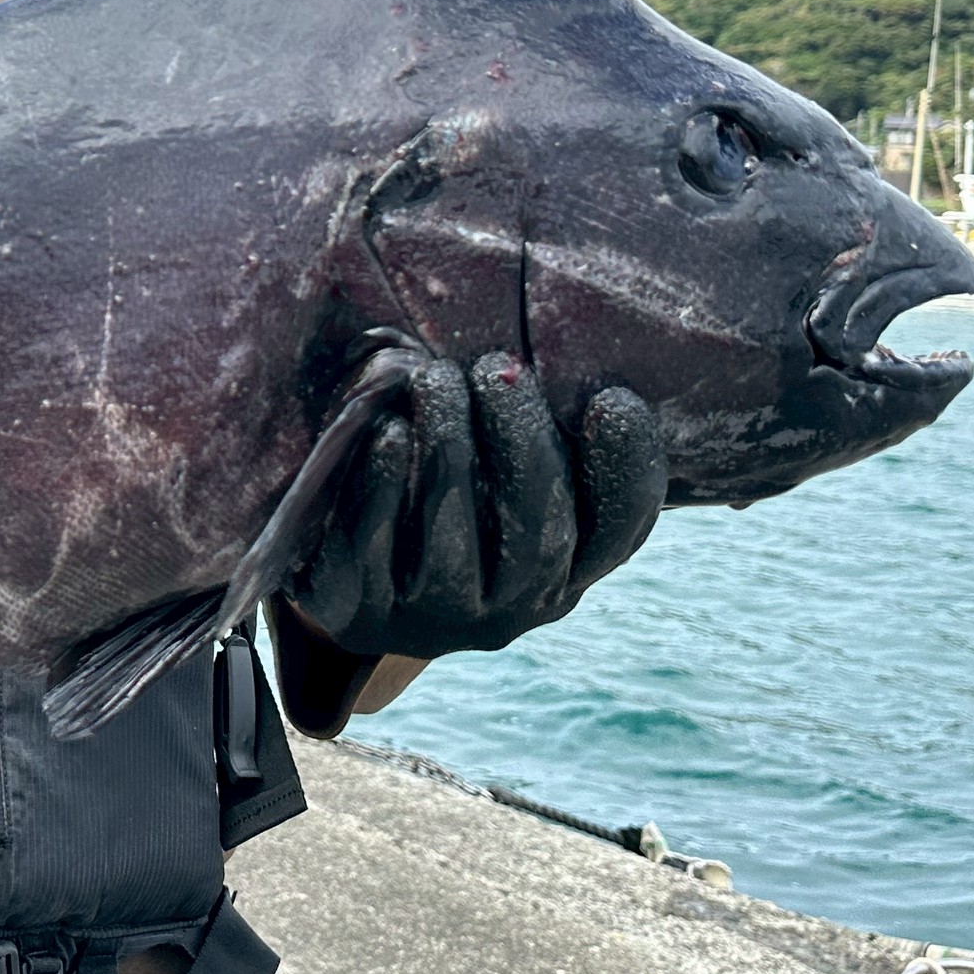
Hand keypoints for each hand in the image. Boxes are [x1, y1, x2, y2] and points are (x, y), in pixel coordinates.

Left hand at [272, 354, 666, 735]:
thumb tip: (550, 358)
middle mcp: (510, 607)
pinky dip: (381, 485)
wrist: (347, 584)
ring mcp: (436, 615)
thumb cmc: (443, 503)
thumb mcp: (500, 478)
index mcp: (562, 574)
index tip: (612, 398)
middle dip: (522, 441)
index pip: (616, 534)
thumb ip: (533, 439)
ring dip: (449, 449)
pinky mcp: (362, 608)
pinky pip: (373, 548)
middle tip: (498, 367)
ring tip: (438, 378)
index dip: (625, 473)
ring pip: (454, 539)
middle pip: (537, 534)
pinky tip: (385, 429)